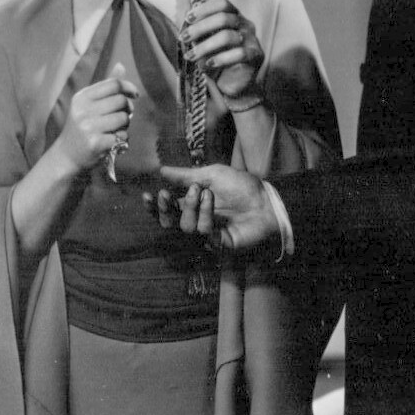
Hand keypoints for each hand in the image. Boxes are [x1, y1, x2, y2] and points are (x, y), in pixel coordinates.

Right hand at [52, 65, 139, 174]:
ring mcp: (88, 127)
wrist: (67, 156)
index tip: (134, 94)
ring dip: (125, 125)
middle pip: (121, 101)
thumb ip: (106, 87)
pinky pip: (122, 136)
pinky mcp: (96, 143)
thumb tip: (121, 66)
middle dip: (127, 109)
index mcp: (82, 97)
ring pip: (124, 118)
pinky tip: (112, 142)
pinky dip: (122, 140)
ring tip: (115, 130)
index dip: (128, 87)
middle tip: (122, 117)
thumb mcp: (88, 104)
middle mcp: (83, 110)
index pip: (113, 84)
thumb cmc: (81, 128)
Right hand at [155, 163, 278, 252]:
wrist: (266, 199)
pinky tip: (212, 200)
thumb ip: (185, 175)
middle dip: (164, 210)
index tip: (148, 194)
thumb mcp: (211, 174)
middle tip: (165, 195)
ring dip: (191, 207)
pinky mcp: (219, 244)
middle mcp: (197, 221)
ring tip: (205, 193)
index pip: (166, 211)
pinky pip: (203, 234)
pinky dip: (205, 214)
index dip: (154, 207)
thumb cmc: (241, 186)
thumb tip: (161, 170)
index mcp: (192, 205)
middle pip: (168, 224)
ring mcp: (207, 234)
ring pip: (185, 228)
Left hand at [184, 0, 264, 111]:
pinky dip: (220, 59)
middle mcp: (246, 25)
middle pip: (223, 18)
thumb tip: (185, 27)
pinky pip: (239, 54)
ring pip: (227, 36)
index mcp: (235, 17)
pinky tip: (208, 64)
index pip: (222, 4)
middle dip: (199, 28)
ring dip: (204, 46)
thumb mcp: (205, 44)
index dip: (205, 9)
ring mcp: (252, 40)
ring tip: (191, 57)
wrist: (234, 84)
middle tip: (183, 38)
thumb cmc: (217, 60)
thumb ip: (199, 34)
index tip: (188, 19)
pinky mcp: (256, 56)